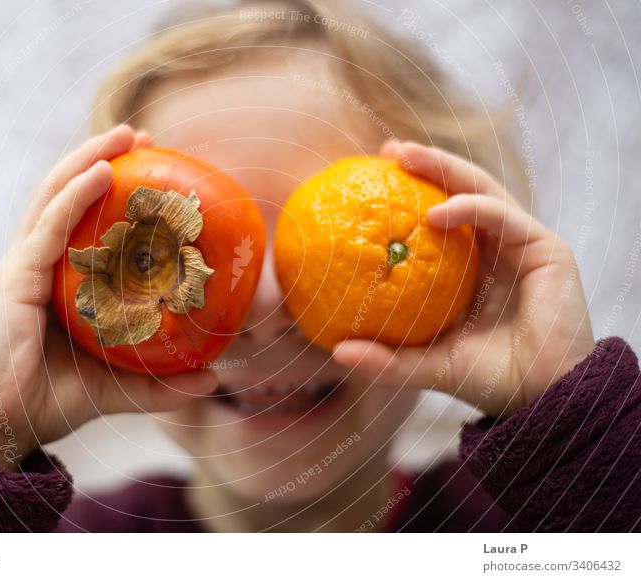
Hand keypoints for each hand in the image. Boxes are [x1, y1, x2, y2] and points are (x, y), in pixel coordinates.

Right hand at [0, 125, 217, 468]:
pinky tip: (102, 171)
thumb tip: (213, 379)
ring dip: (90, 159)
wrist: (4, 427)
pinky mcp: (16, 277)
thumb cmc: (53, 401)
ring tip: (125, 135)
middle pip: (67, 193)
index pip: (81, 217)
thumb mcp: (120, 386)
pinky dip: (74, 194)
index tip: (152, 164)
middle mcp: (37, 262)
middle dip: (102, 158)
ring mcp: (24, 265)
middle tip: (143, 136)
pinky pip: (49, 225)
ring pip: (55, 195)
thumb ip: (163, 383)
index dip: (110, 185)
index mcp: (56, 279)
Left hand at [332, 140, 595, 417]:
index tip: (369, 179)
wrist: (542, 398)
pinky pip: (503, 216)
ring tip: (404, 156)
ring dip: (444, 168)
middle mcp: (495, 248)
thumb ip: (386, 358)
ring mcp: (521, 244)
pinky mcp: (545, 249)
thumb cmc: (487, 380)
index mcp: (470, 266)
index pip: (439, 215)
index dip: (409, 192)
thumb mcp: (425, 364)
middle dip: (426, 164)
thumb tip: (336, 351)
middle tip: (387, 150)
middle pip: (460, 191)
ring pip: (482, 190)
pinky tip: (435, 211)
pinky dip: (470, 207)